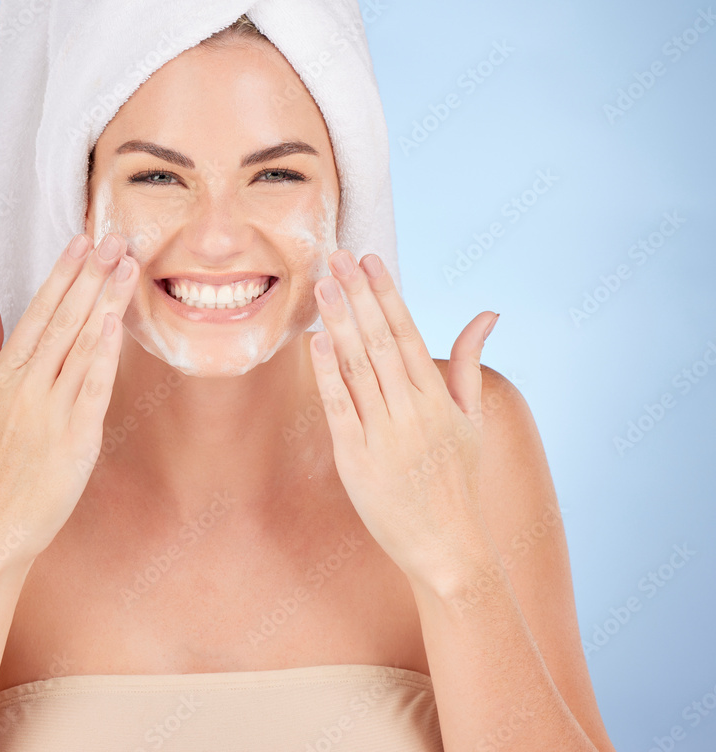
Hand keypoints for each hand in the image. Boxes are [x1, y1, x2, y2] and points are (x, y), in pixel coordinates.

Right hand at [0, 232, 139, 571]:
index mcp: (5, 373)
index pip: (38, 311)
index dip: (62, 273)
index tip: (82, 240)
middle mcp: (27, 385)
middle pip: (64, 318)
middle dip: (91, 275)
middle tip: (116, 237)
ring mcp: (51, 410)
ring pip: (81, 345)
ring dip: (106, 302)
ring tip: (127, 265)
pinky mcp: (76, 437)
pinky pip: (92, 388)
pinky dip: (103, 355)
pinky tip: (116, 323)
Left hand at [309, 248, 498, 589]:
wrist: (449, 550)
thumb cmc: (459, 480)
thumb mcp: (473, 420)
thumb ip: (471, 363)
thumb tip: (488, 312)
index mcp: (439, 399)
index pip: (409, 333)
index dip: (386, 293)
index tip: (369, 259)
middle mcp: (412, 412)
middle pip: (380, 341)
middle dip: (357, 295)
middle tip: (336, 255)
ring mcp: (384, 435)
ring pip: (358, 368)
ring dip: (339, 323)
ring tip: (323, 284)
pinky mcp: (356, 461)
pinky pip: (340, 409)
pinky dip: (328, 374)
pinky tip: (317, 341)